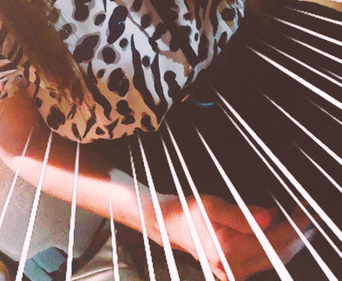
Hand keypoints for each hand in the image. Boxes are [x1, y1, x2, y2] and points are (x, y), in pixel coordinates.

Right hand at [156, 194, 310, 280]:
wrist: (169, 225)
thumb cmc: (187, 212)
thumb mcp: (211, 205)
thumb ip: (241, 214)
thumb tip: (268, 217)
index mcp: (228, 252)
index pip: (273, 242)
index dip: (293, 227)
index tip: (304, 212)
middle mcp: (234, 268)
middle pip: (278, 253)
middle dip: (296, 233)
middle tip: (307, 213)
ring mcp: (236, 272)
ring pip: (273, 257)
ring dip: (288, 238)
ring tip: (299, 219)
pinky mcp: (236, 270)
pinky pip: (264, 258)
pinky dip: (276, 243)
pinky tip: (281, 228)